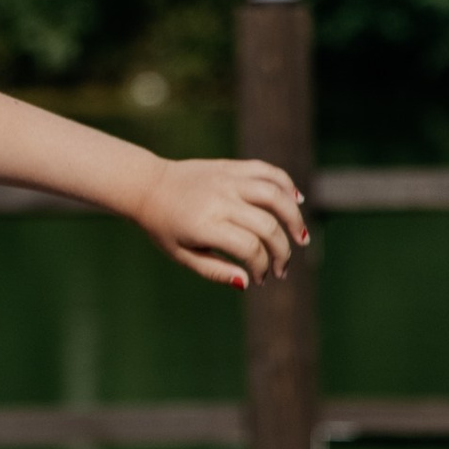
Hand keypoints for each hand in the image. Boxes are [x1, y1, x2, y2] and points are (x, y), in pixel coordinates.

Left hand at [135, 154, 306, 289]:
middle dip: (282, 252)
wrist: (147, 185)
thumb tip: (248, 282)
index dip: (262, 267)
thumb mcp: (182, 255)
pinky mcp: (230, 166)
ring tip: (301, 238)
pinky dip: (286, 184)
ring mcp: (227, 179)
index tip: (261, 278)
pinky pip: (266, 170)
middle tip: (281, 268)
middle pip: (267, 225)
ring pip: (275, 194)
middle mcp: (220, 199)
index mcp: (205, 225)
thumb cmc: (164, 226)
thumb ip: (214, 271)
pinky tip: (296, 200)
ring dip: (295, 217)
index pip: (250, 248)